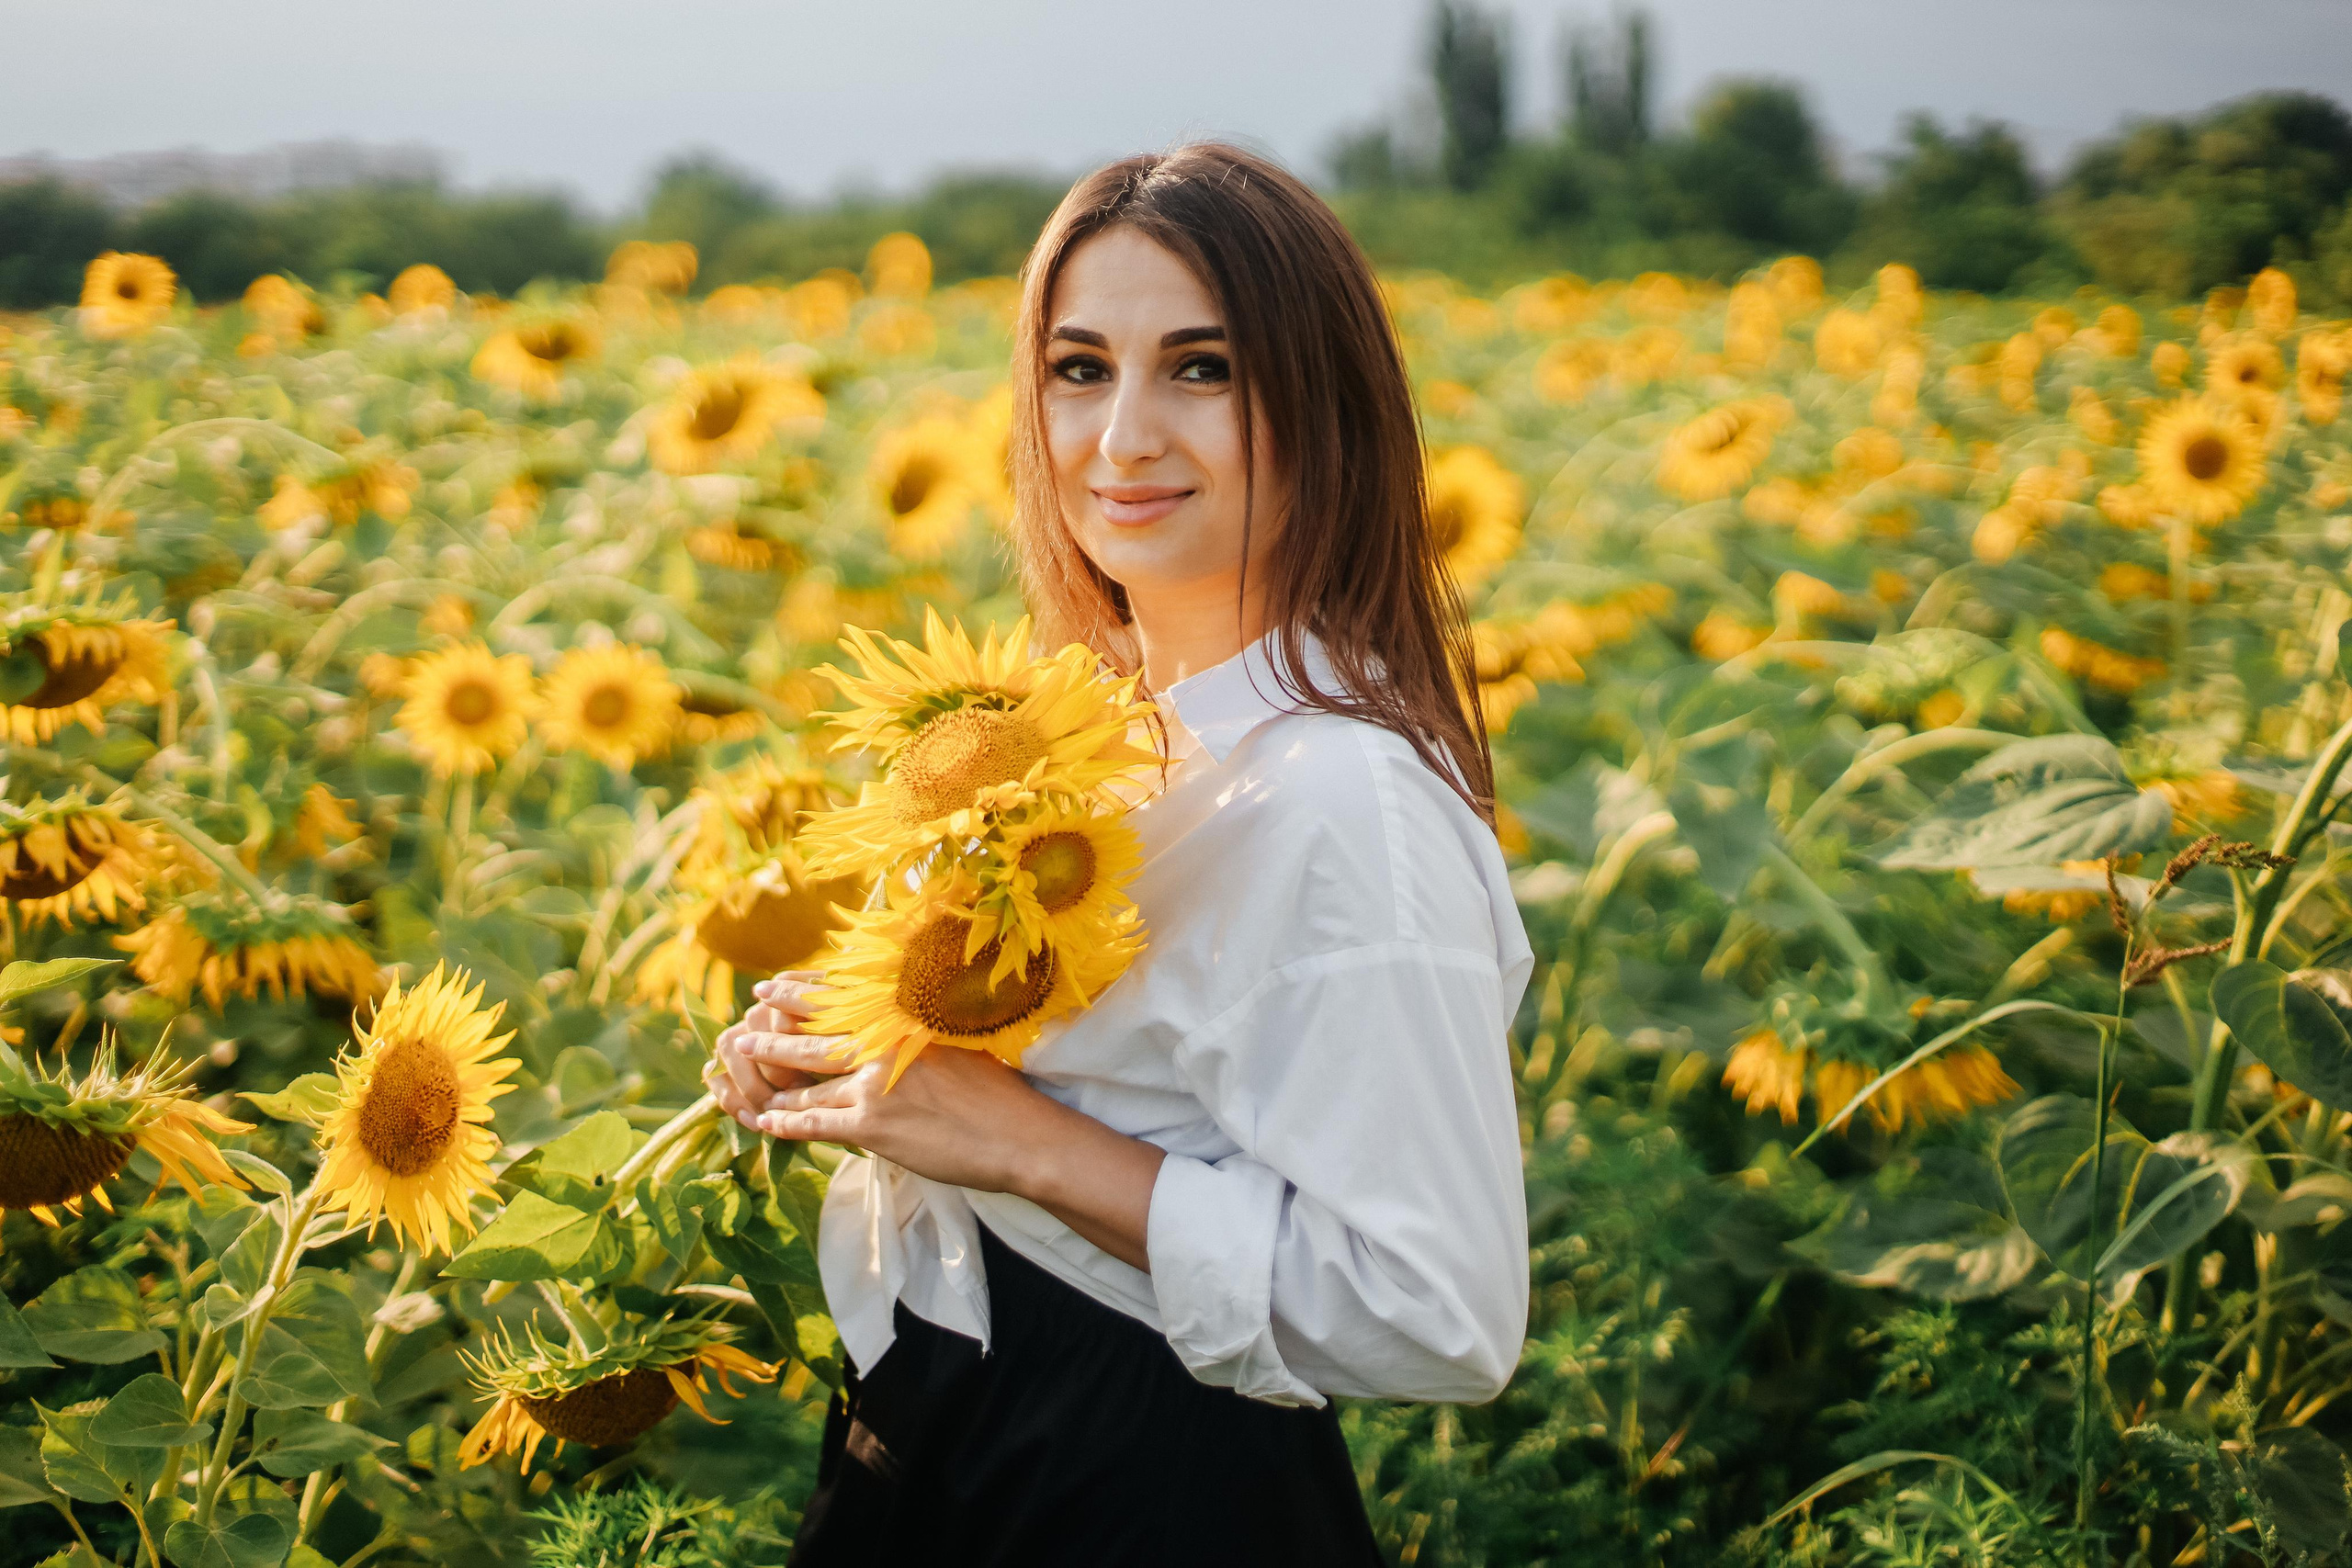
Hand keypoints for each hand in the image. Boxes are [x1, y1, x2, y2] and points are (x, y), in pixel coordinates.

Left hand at [705, 974, 1166, 1270]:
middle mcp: (882, 1045)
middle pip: (814, 1031)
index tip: (778, 984)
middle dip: (775, 1025)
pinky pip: (817, 1123)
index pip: (842, 999)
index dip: (805, 990)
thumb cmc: (998, 1090)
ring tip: (745, 1073)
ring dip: (772, 1078)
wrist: (1017, 1133)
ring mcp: (873, 1085)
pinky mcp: (871, 1126)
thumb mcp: (959, 1041)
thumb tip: (899, 1022)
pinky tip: (767, 1121)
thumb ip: (921, 1032)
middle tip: (747, 1019)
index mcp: (903, 1021)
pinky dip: (788, 1122)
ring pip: (807, 1081)